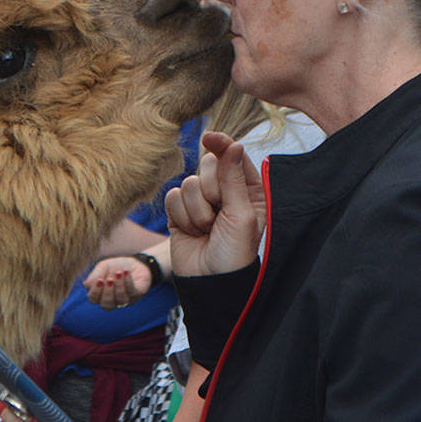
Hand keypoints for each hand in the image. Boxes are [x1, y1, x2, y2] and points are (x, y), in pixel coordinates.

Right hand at [84, 258, 150, 308]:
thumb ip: (95, 275)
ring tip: (119, 273)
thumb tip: (86, 285)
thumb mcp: (103, 267)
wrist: (135, 263)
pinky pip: (132, 292)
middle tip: (109, 279)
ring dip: (119, 286)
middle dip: (107, 292)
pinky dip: (128, 282)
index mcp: (101, 294)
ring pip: (121, 300)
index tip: (99, 280)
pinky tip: (126, 272)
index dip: (95, 291)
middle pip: (106, 305)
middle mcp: (112, 300)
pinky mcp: (137, 295)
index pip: (94, 299)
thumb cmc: (116, 267)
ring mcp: (125, 300)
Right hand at [164, 131, 265, 277]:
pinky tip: (191, 232)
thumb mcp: (242, 215)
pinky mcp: (179, 212)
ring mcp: (200, 201)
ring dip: (196, 210)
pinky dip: (180, 216)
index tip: (210, 138)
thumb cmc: (233, 253)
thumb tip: (233, 145)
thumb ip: (234, 179)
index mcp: (248, 190)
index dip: (222, 144)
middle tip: (218, 215)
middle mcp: (224, 192)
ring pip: (187, 182)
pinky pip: (172, 197)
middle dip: (210, 190)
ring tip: (206, 230)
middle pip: (207, 165)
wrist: (210, 283)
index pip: (233, 156)